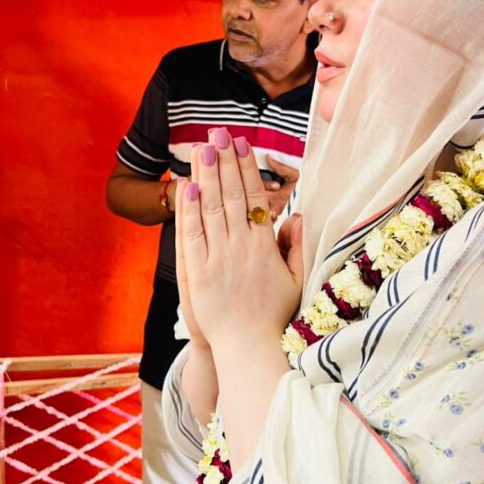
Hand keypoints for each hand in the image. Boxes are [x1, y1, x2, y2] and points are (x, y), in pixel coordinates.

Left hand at [179, 131, 301, 350]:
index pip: (255, 199)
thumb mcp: (297, 280)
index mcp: (265, 248)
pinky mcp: (198, 274)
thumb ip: (296, 246)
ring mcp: (218, 260)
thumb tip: (297, 215)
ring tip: (202, 148)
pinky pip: (192, 234)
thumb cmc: (275, 316)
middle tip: (219, 133)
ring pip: (211, 209)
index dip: (247, 169)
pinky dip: (189, 209)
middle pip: (232, 196)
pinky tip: (187, 186)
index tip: (242, 145)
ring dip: (206, 176)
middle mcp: (242, 248)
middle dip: (225, 162)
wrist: (249, 349)